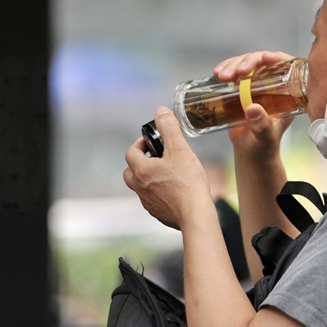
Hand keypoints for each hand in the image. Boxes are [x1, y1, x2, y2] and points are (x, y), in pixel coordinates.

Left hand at [124, 107, 212, 229]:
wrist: (195, 214)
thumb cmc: (188, 182)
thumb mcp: (180, 149)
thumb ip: (169, 128)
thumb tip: (160, 112)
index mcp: (141, 170)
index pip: (131, 152)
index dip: (140, 144)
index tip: (152, 142)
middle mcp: (140, 188)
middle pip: (130, 172)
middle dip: (140, 162)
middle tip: (156, 158)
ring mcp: (148, 202)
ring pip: (141, 187)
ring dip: (149, 178)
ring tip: (167, 173)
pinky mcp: (158, 213)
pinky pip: (153, 200)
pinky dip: (158, 193)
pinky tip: (174, 190)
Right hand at [213, 51, 297, 160]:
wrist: (249, 152)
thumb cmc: (263, 146)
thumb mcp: (264, 137)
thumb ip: (261, 125)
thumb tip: (252, 108)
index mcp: (287, 94)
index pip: (287, 68)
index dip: (278, 58)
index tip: (265, 58)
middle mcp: (273, 85)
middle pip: (263, 62)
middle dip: (248, 61)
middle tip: (235, 72)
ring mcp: (256, 84)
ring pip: (247, 64)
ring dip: (233, 65)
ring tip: (221, 75)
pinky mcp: (242, 87)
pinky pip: (235, 71)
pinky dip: (226, 69)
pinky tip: (217, 74)